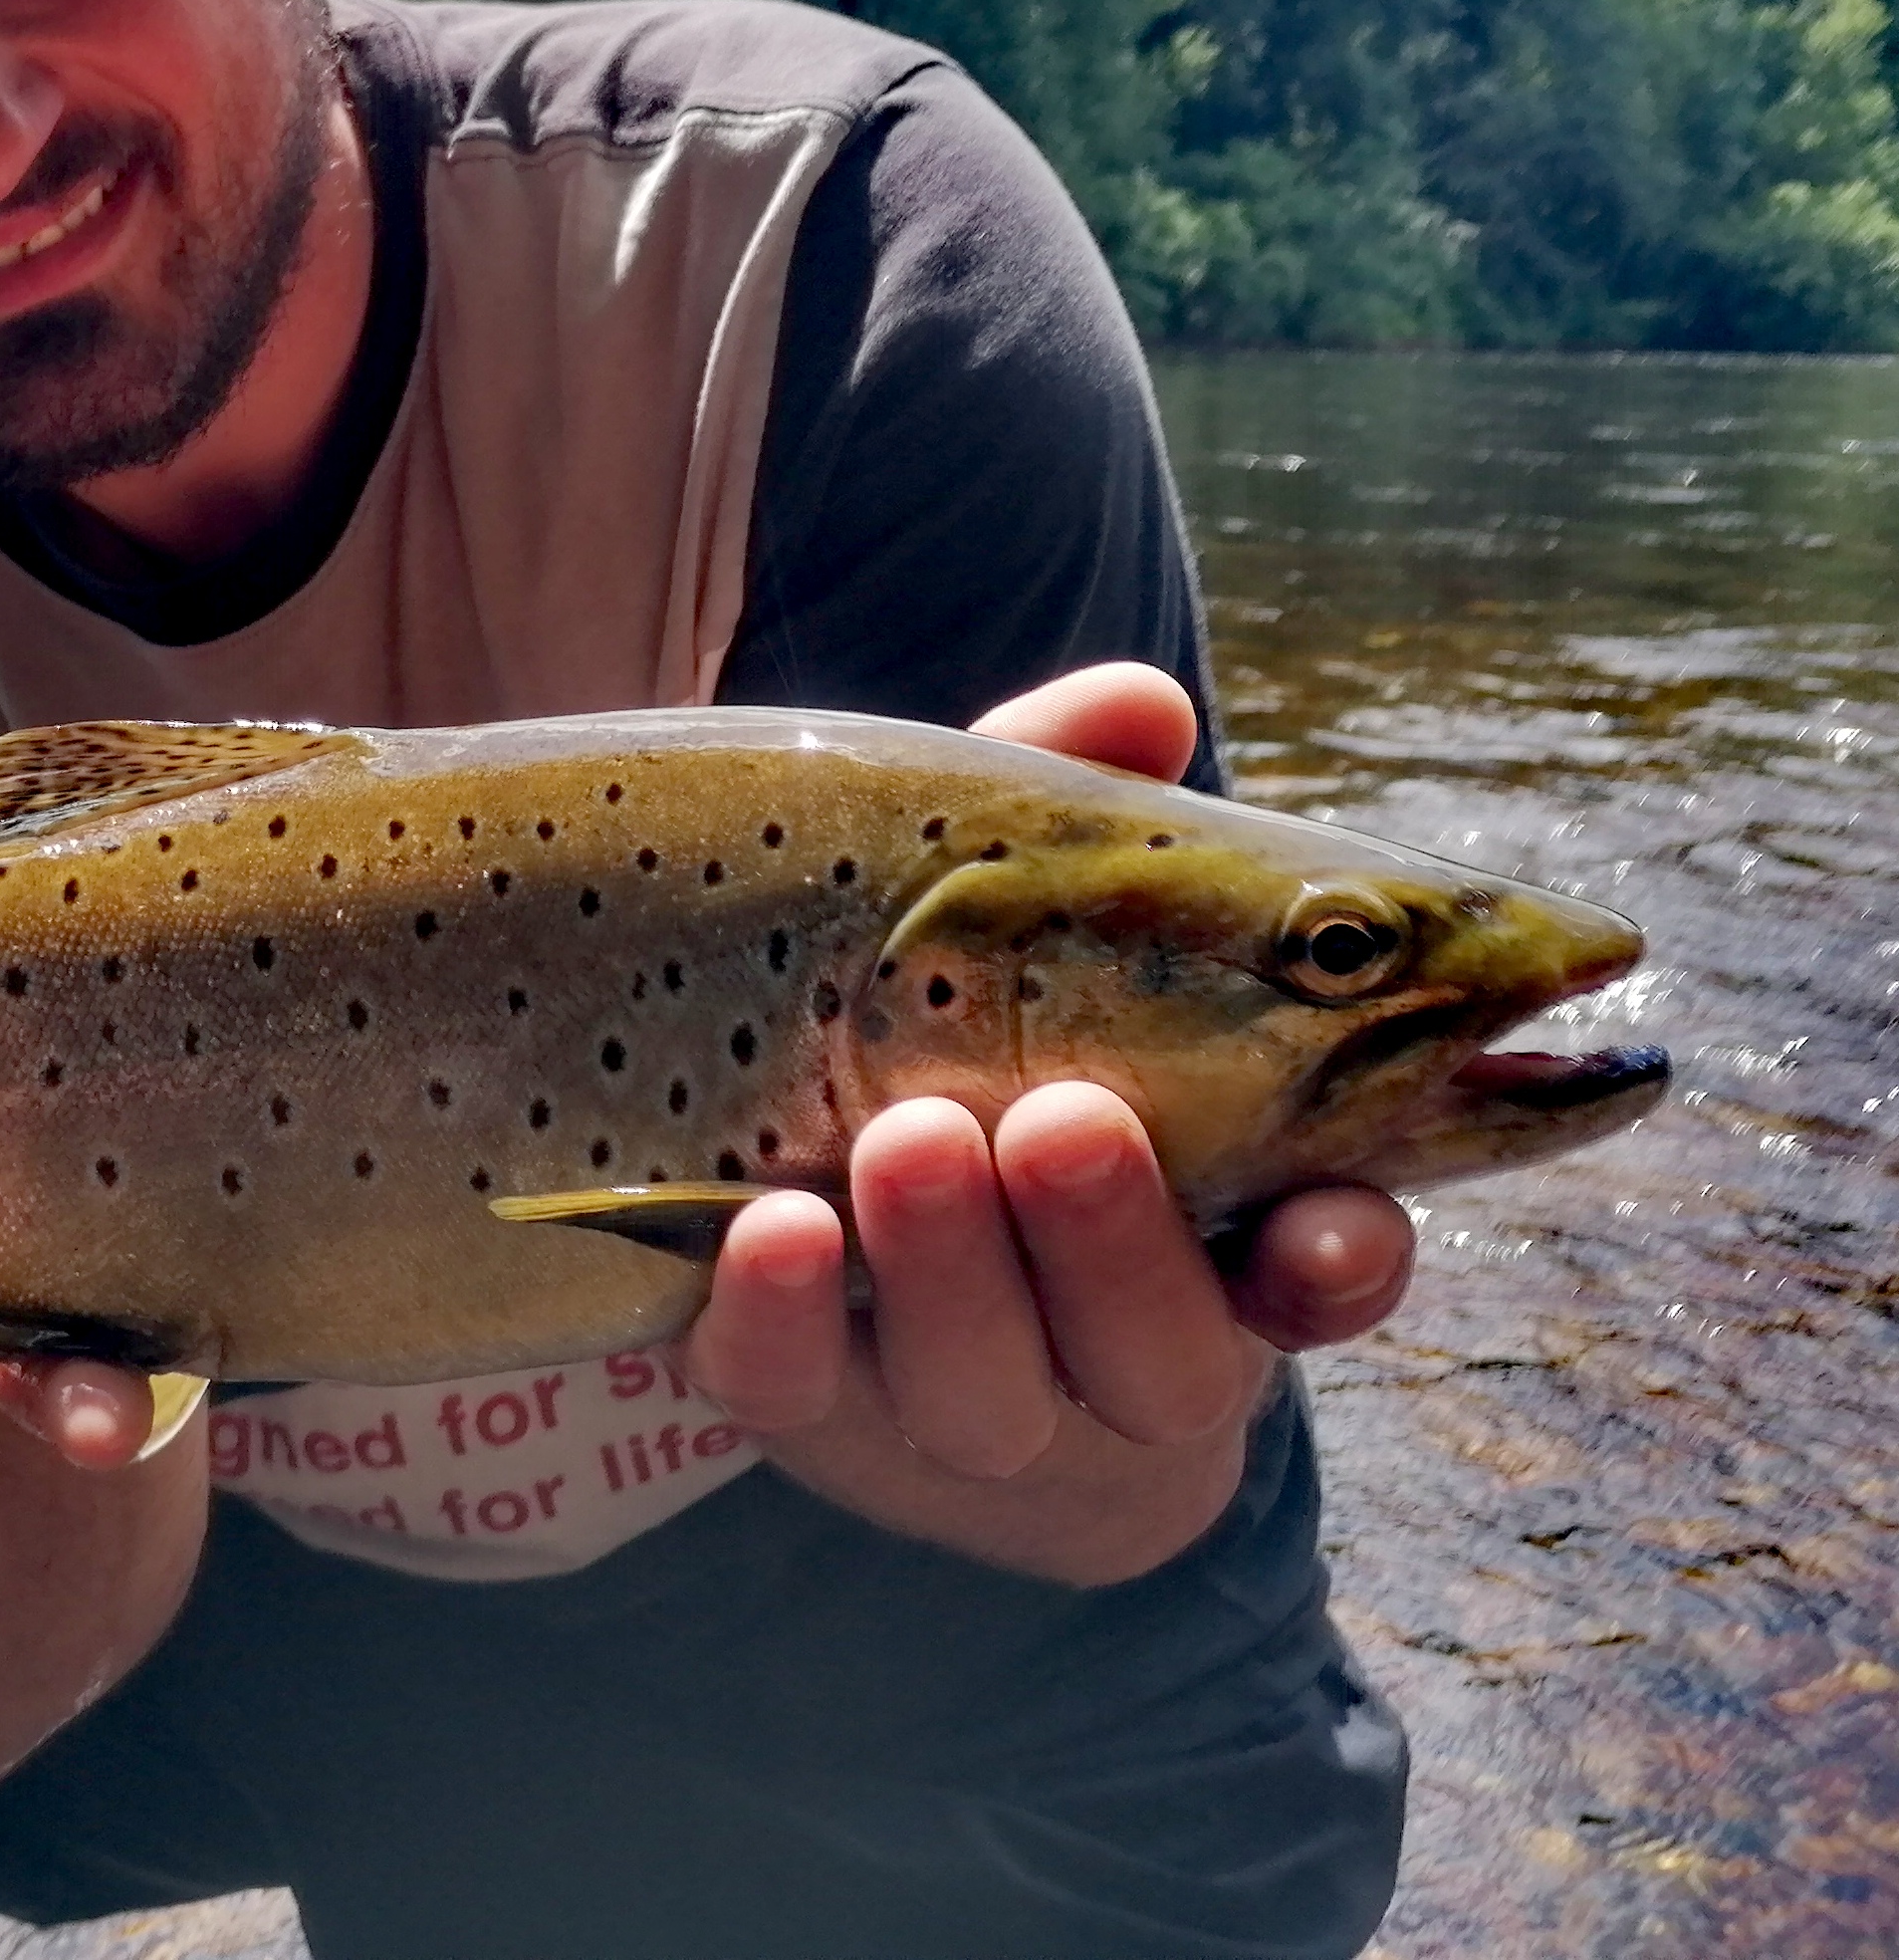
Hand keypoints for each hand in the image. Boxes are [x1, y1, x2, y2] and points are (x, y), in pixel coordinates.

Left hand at [680, 661, 1415, 1570]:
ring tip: (909, 1136)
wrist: (776, 1187)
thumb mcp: (1003, 916)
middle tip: (1062, 1115)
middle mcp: (1096, 1341)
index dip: (1339, 1262)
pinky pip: (788, 1394)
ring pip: (985, 1392)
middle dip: (1113, 1242)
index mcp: (1206, 1226)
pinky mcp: (796, 1403)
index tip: (1330, 1222)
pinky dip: (781, 1319)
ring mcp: (947, 1393)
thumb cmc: (943, 1019)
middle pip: (1156, 1354)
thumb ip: (1072, 822)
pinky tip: (772, 1229)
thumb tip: (1141, 707)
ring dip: (954, 1267)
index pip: (1319, 1269)